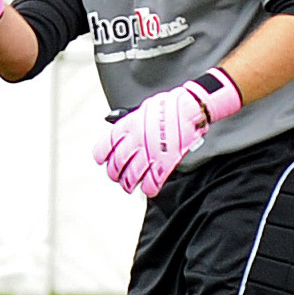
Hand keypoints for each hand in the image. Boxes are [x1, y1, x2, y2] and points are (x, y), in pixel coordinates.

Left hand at [92, 68, 241, 196]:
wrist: (191, 106)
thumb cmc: (171, 104)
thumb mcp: (144, 108)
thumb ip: (131, 120)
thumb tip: (121, 124)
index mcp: (129, 125)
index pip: (107, 145)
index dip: (102, 155)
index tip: (102, 160)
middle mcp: (137, 139)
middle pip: (118, 163)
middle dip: (116, 173)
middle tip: (118, 176)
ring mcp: (151, 151)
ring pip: (132, 175)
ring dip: (129, 184)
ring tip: (129, 187)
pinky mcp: (166, 161)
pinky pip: (153, 180)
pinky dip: (149, 188)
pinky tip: (149, 190)